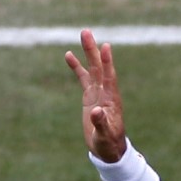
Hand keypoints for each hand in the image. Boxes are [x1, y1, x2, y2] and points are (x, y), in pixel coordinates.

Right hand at [65, 29, 126, 162]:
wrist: (108, 149)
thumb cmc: (108, 143)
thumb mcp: (104, 135)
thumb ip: (101, 123)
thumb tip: (96, 111)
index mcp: (111, 100)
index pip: (109, 77)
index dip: (108, 63)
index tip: (106, 46)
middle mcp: (106, 92)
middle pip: (99, 67)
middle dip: (93, 50)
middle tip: (86, 31)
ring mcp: (98, 92)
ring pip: (92, 68)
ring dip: (87, 52)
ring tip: (83, 34)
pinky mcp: (90, 96)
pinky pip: (83, 78)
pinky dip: (77, 67)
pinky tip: (69, 54)